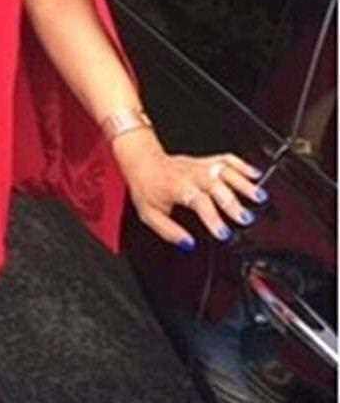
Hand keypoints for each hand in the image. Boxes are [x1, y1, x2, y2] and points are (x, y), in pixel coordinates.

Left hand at [112, 130, 267, 248]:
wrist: (143, 161)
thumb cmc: (147, 187)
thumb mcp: (149, 215)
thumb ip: (169, 231)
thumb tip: (188, 244)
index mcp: (177, 187)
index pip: (199, 202)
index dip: (213, 218)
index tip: (223, 233)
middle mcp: (191, 174)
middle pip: (217, 185)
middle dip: (233, 202)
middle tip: (246, 218)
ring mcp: (200, 166)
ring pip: (226, 170)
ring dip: (244, 183)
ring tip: (260, 196)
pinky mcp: (206, 160)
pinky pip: (226, 158)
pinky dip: (242, 165)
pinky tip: (256, 175)